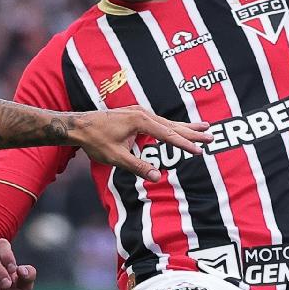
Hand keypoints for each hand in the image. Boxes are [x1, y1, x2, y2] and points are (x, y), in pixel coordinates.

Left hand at [68, 109, 210, 180]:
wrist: (77, 126)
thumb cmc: (95, 141)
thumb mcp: (116, 157)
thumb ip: (138, 166)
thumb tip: (157, 177)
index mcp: (140, 121)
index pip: (168, 135)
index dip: (185, 145)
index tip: (200, 152)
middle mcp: (142, 113)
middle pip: (172, 125)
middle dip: (192, 132)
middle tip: (211, 136)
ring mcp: (138, 112)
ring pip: (167, 122)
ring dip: (185, 127)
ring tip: (203, 128)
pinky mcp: (134, 114)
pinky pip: (159, 121)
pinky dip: (172, 126)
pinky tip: (177, 129)